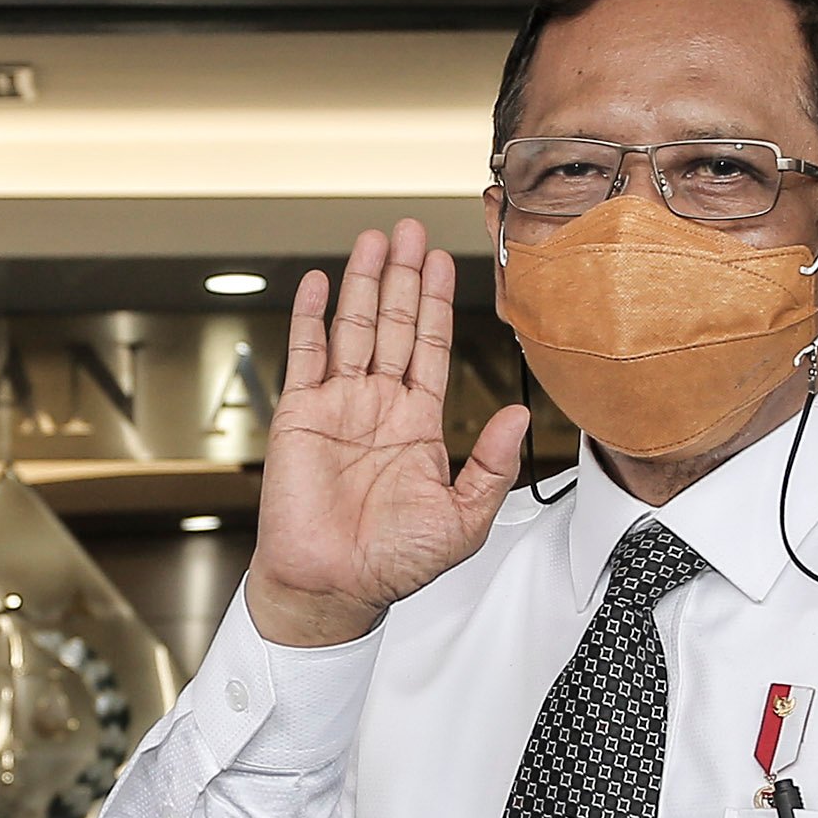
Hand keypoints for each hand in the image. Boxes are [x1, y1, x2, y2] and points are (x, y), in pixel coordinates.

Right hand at [242, 219, 531, 651]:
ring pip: (353, 329)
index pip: (429, 348)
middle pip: (393, 324)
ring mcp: (337, 406)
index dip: (436, 304)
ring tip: (374, 240)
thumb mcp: (463, 519)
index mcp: (417, 425)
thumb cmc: (391, 564)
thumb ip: (490, 465)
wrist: (332, 587)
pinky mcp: (299, 415)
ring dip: (364, 283)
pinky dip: (312, 316)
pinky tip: (323, 283)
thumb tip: (517, 416)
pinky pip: (305, 355)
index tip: (442, 263)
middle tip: (409, 230)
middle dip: (402, 276)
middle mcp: (378, 407)